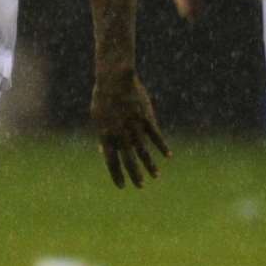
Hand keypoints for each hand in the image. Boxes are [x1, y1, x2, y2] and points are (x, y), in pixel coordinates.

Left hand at [91, 74, 169, 188]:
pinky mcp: (146, 119)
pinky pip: (156, 136)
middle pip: (129, 161)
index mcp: (106, 135)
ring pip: (144, 152)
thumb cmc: (103, 98)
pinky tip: (167, 156)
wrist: (115, 79)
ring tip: (156, 176)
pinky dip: (162, 146)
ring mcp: (134, 127)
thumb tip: (103, 151)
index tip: (122, 186)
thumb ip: (103, 136)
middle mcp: (121, 135)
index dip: (116, 176)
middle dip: (135, 176)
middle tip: (140, 186)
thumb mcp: (98, 118)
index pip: (111, 162)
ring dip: (150, 166)